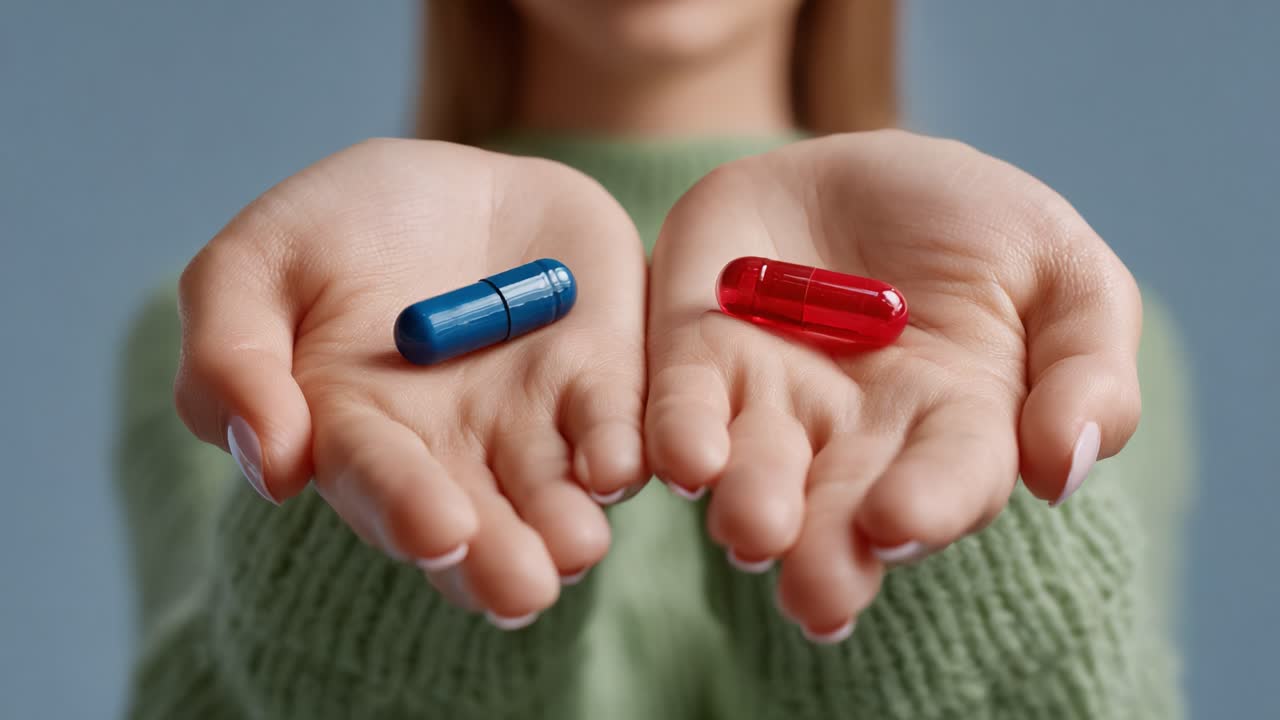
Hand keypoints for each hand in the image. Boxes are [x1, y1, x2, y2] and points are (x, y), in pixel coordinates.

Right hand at [175, 139, 647, 623]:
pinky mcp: (605, 381)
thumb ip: (234, 360)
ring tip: (577, 546)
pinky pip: (620, 423)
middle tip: (522, 589)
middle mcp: (454, 451)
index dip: (406, 508)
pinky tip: (622, 465)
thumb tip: (272, 468)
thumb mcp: (257, 263)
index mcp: (359, 434)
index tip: (437, 530)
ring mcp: (535, 422)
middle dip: (497, 557)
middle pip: (478, 520)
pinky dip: (624, 446)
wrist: (450, 176)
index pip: (380, 484)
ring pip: (556, 493)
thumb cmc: (339, 229)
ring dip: (568, 525)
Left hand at [645, 130, 1140, 638]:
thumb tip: (1066, 469)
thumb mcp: (1063, 272)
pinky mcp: (697, 356)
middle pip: (841, 504)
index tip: (897, 522)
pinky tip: (683, 461)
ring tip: (748, 530)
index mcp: (954, 424)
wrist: (867, 166)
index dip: (928, 504)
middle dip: (827, 549)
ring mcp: (772, 399)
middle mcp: (855, 436)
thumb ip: (1085, 368)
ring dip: (750, 504)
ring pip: (756, 468)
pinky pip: (682, 403)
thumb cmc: (978, 229)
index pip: (947, 480)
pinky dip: (679, 433)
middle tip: (814, 590)